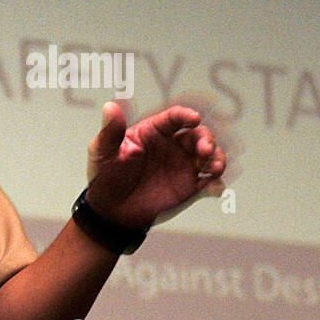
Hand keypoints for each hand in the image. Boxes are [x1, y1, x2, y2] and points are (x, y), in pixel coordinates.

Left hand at [84, 101, 226, 230]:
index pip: (175, 117)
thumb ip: (110, 131)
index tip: (194, 118)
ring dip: (217, 158)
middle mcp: (173, 145)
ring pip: (209, 155)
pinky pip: (209, 182)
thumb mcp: (102, 152)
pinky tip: (214, 187)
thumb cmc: (104, 177)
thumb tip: (110, 106)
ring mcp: (183, 165)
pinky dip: (216, 183)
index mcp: (153, 131)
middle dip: (207, 139)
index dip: (186, 115)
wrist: (111, 212)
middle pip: (198, 134)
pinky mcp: (189, 187)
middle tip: (205, 151)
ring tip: (214, 168)